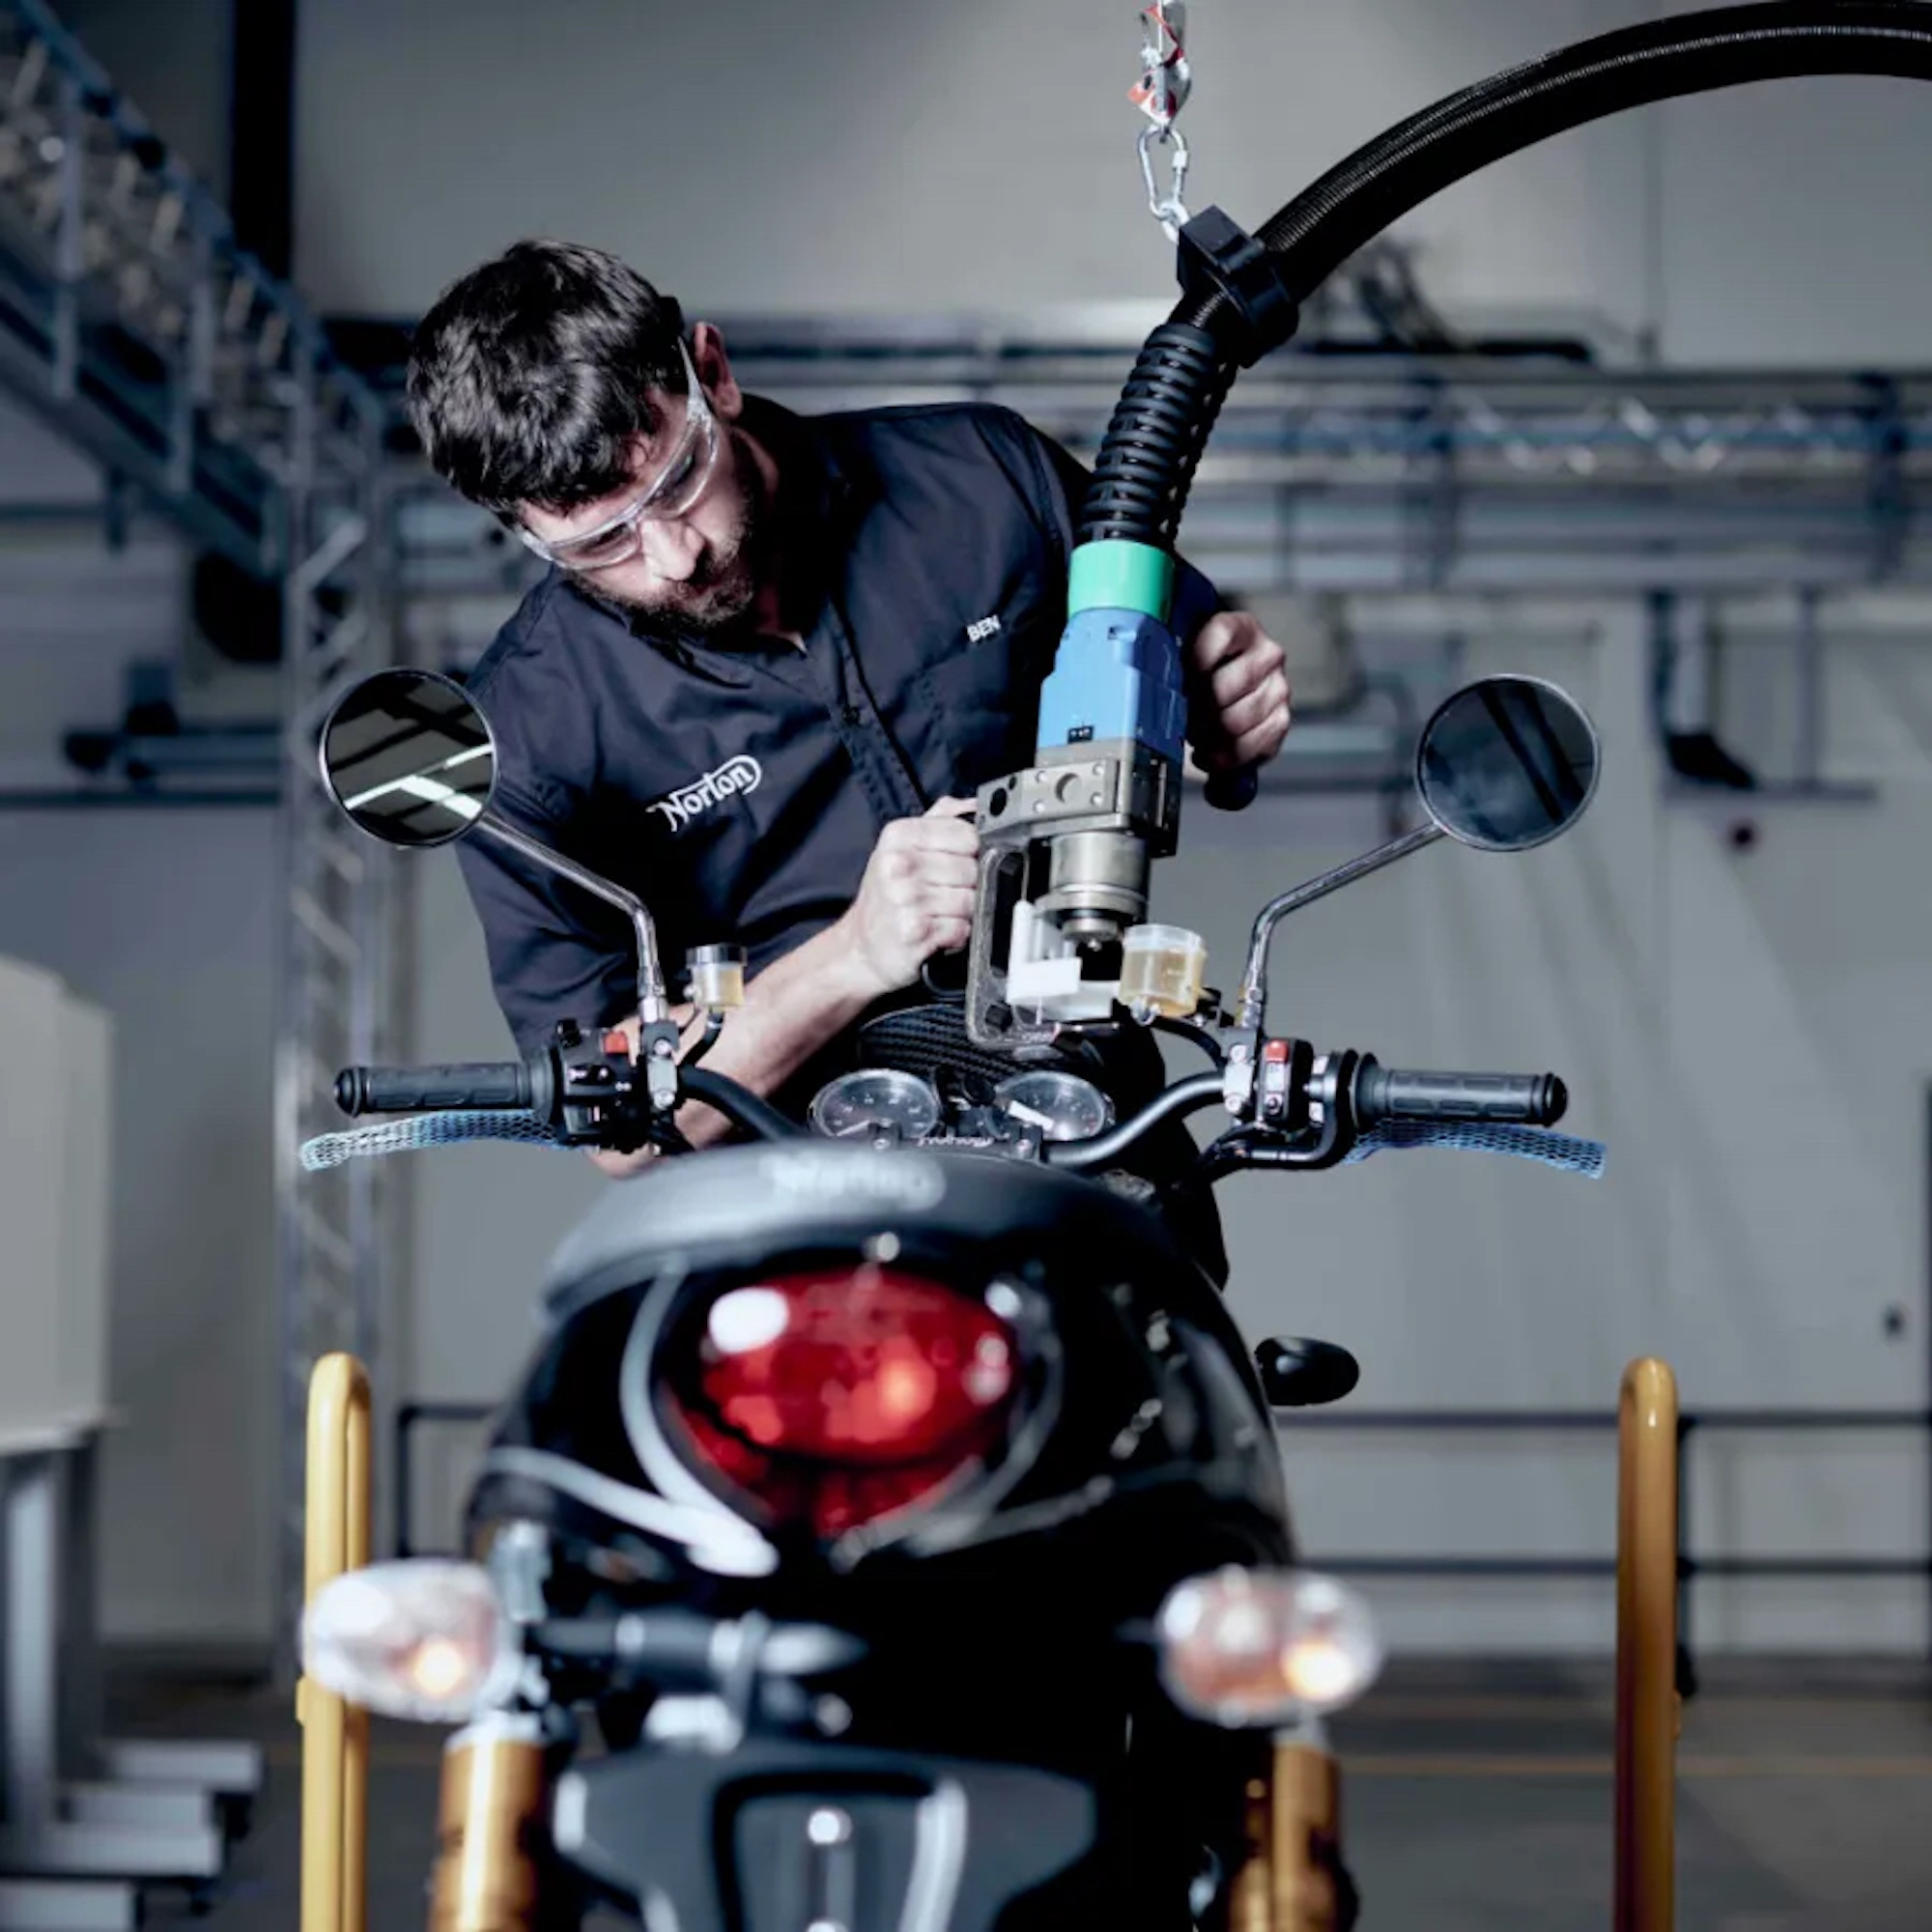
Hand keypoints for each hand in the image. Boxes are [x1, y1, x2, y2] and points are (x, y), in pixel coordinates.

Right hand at [838, 797, 978, 997]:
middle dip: (968, 885)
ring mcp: (906, 898)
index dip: (973, 852)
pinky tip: (938, 931)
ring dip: (964, 913)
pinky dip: (957, 935)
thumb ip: (940, 819)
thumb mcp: (901, 847)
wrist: (860, 947)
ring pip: (971, 900)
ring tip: (941, 913)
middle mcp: (899, 864)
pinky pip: (962, 928)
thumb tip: (975, 804)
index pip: (967, 834)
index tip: (959, 862)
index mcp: (898, 835)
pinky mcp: (916, 931)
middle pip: (972, 868)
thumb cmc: (885, 897)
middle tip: (946, 893)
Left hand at [1186, 610, 1291, 773]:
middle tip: (1178, 715)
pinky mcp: (1279, 721)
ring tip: (1192, 733)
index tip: (1175, 679)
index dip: (1194, 660)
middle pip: (1224, 687)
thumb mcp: (1181, 653)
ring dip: (1207, 735)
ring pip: (1235, 721)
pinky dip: (1223, 756)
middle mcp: (1266, 654)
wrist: (1215, 694)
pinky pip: (1250, 746)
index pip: (1221, 635)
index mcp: (1240, 627)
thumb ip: (1171, 654)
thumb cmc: (1195, 673)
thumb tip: (1149, 670)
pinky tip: (1208, 751)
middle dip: (1194, 708)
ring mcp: (1278, 688)